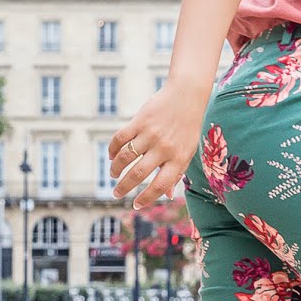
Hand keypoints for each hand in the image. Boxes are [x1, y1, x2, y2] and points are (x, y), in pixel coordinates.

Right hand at [109, 80, 210, 208]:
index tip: (135, 205)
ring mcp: (151, 134)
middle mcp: (164, 148)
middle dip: (123, 188)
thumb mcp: (187, 151)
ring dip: (115, 169)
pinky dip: (113, 150)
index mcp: (178, 159)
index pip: (159, 186)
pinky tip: (112, 156)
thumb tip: (166, 195)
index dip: (145, 199)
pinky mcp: (140, 121)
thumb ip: (177, 173)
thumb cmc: (188, 128)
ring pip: (125, 157)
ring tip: (113, 175)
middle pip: (138, 174)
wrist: (187, 95)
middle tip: (116, 193)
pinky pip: (120, 139)